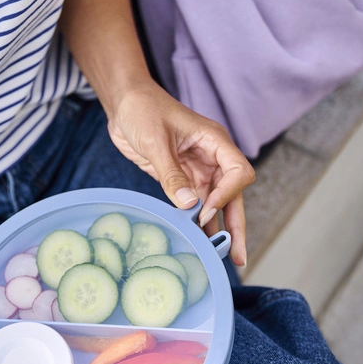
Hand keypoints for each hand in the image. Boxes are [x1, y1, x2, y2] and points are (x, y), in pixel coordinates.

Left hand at [106, 81, 254, 265]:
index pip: (238, 172)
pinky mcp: (182, 179)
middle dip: (236, 225)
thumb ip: (172, 174)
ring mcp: (198, 170)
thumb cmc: (143, 109)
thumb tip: (190, 206)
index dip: (226, 194)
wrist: (124, 104)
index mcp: (214, 141)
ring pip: (216, 205)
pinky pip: (195, 205)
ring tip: (220, 258)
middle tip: (238, 256)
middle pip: (233, 195)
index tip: (205, 210)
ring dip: (217, 229)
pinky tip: (198, 242)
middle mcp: (212, 158)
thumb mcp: (155, 141)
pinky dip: (196, 223)